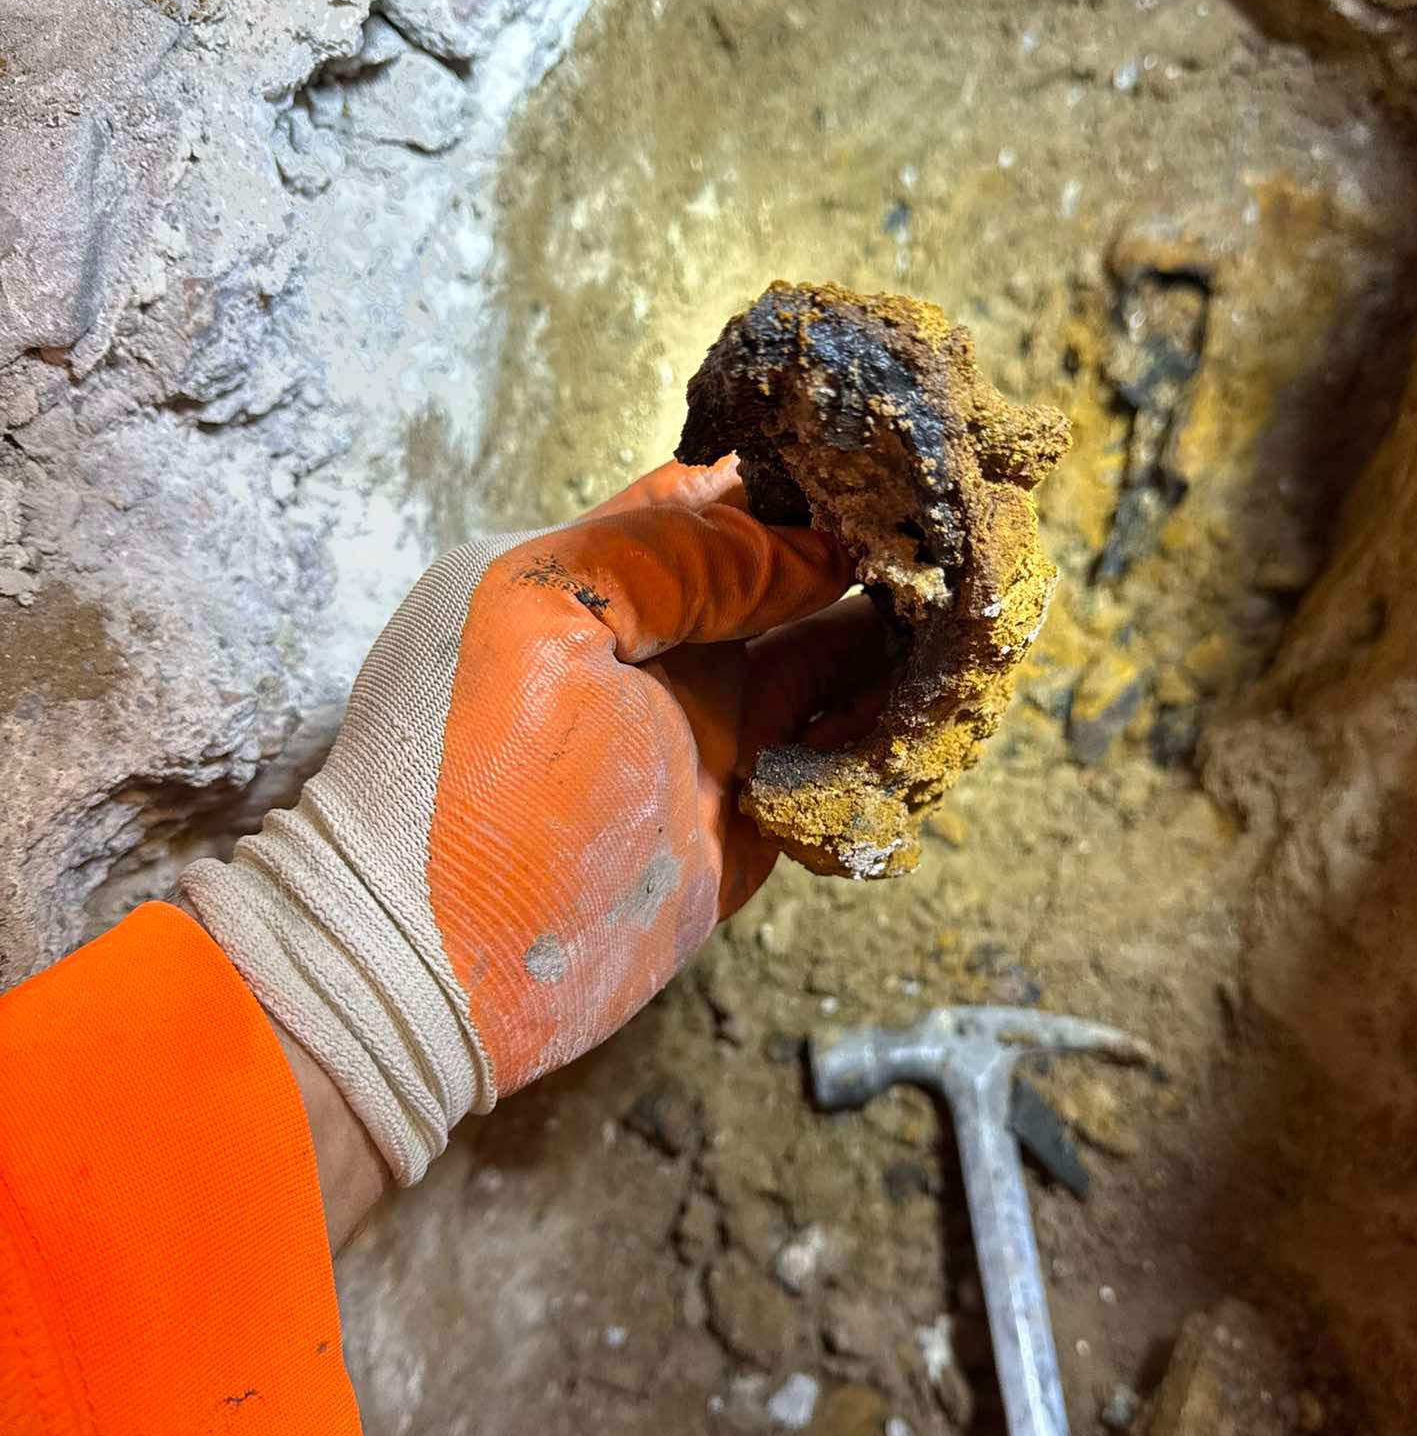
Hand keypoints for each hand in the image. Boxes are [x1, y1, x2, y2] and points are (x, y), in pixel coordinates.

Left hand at [182, 461, 884, 1186]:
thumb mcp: (545, 618)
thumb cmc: (463, 777)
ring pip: (830, 664)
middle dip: (866, 558)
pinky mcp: (748, 824)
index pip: (720, 504)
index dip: (799, 485)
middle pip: (792, 579)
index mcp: (600, 581)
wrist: (430, 965)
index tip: (884, 470)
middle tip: (951, 540)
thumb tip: (806, 546)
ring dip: (893, 641)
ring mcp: (709, 737)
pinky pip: (840, 765)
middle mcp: (664, 649)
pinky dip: (888, 736)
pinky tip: (935, 705)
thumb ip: (672, 560)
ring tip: (967, 613)